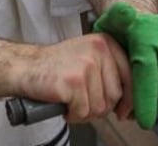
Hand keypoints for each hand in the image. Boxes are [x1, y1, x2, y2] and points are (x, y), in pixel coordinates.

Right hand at [0, 34, 132, 122]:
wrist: (26, 67)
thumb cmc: (57, 66)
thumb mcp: (90, 57)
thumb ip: (111, 71)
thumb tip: (131, 101)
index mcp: (106, 42)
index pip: (131, 75)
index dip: (129, 99)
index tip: (125, 112)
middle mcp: (99, 50)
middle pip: (116, 95)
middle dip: (101, 107)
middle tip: (84, 104)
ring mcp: (86, 64)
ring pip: (100, 106)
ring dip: (85, 112)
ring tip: (73, 102)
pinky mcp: (74, 81)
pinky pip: (83, 111)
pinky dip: (73, 114)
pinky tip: (65, 104)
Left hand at [93, 2, 157, 128]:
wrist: (151, 20)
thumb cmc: (127, 30)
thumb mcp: (113, 22)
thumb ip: (114, 20)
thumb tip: (125, 12)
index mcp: (147, 34)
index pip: (148, 71)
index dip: (145, 99)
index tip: (143, 121)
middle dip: (150, 103)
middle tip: (136, 116)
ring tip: (150, 108)